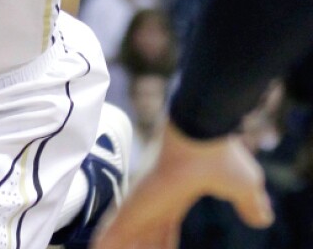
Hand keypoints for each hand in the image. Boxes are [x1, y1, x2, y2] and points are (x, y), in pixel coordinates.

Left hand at [93, 121, 273, 248]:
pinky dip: (104, 242)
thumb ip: (251, 204)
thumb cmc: (222, 155)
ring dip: (118, 246)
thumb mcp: (245, 187)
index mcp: (176, 198)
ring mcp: (142, 202)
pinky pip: (113, 232)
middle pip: (144, 238)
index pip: (164, 230)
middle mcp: (156, 201)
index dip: (161, 246)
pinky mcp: (134, 203)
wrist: (202, 130)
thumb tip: (263, 217)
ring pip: (125, 238)